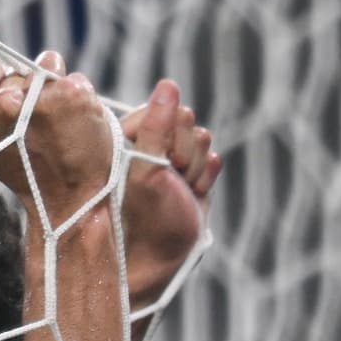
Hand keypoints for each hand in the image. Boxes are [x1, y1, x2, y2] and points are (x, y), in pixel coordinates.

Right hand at [0, 49, 115, 220]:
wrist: (71, 198)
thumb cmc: (29, 174)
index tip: (9, 94)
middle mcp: (5, 104)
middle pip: (16, 71)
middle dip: (27, 86)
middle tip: (36, 121)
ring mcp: (39, 97)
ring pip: (46, 65)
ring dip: (53, 84)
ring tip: (57, 116)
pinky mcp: (71, 94)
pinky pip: (72, 77)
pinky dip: (77, 94)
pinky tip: (76, 120)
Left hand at [118, 79, 221, 301]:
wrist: (156, 257)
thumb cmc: (139, 213)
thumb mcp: (145, 168)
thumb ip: (156, 127)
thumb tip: (168, 83)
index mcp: (128, 136)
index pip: (165, 108)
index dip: (168, 132)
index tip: (159, 159)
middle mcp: (150, 144)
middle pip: (187, 120)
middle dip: (184, 150)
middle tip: (170, 176)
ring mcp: (173, 159)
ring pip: (203, 138)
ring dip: (194, 166)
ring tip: (178, 189)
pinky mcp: (192, 175)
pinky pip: (213, 159)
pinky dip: (205, 177)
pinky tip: (192, 193)